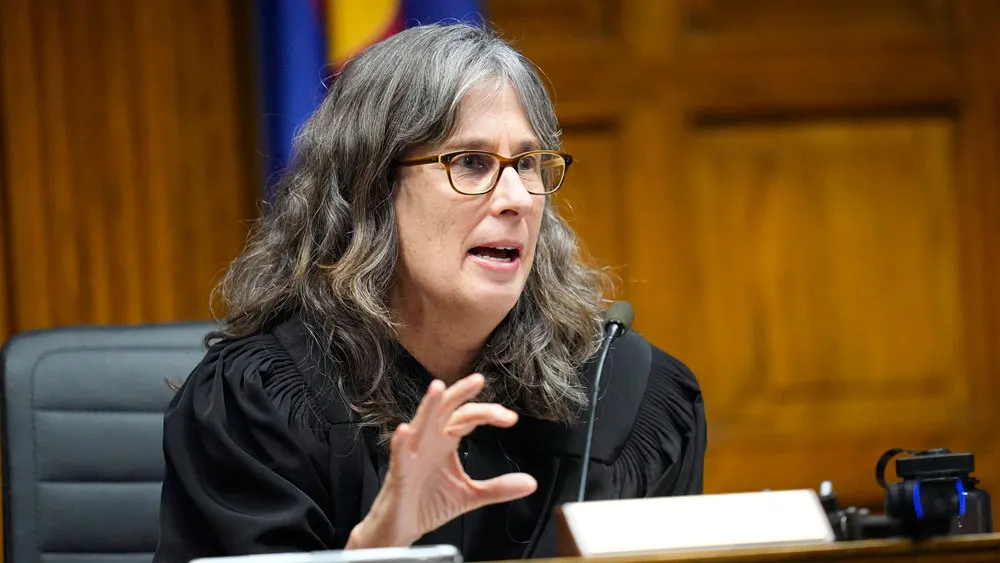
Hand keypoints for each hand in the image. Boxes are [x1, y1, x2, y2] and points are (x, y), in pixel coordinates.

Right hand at [346, 373, 536, 548]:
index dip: (488, 413)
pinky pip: (399, 455)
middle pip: (445, 409)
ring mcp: (412, 454)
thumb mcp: (471, 495)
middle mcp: (429, 441)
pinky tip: (406, 430)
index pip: (468, 417)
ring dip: (429, 406)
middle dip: (460, 394)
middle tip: (478, 380)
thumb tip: (531, 483)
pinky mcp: (399, 473)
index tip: (511, 419)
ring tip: (438, 388)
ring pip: (420, 424)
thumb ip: (499, 487)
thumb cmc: (428, 504)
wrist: (401, 529)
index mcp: (446, 440)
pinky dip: (401, 442)